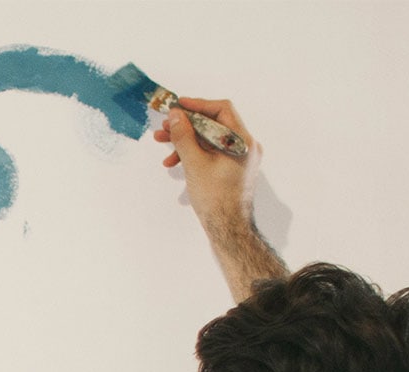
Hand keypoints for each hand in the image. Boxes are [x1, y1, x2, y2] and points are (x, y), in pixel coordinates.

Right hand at [151, 96, 259, 223]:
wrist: (228, 229)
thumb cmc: (216, 200)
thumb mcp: (195, 164)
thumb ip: (184, 136)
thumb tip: (175, 115)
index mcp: (242, 141)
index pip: (221, 110)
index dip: (198, 105)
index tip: (178, 106)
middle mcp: (245, 146)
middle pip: (213, 125)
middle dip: (186, 125)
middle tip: (164, 127)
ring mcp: (239, 158)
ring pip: (210, 140)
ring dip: (186, 140)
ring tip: (163, 144)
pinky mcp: (232, 168)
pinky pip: (212, 153)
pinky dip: (194, 154)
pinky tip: (175, 163)